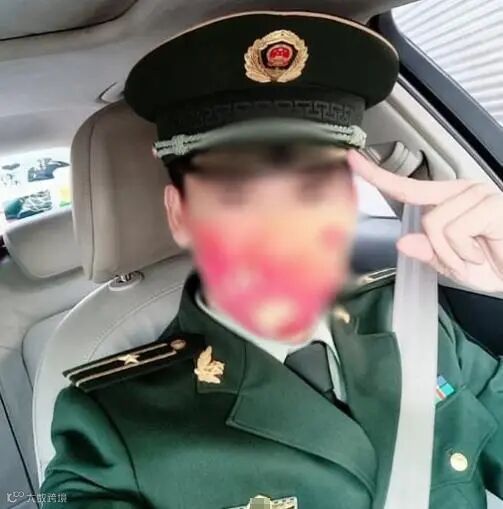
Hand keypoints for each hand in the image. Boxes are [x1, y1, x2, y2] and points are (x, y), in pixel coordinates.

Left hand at [347, 149, 502, 292]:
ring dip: (452, 253)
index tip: (353, 160)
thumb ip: (428, 252)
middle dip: (438, 248)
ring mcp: (478, 195)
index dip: (378, 175)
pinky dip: (463, 252)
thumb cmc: (495, 265)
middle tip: (463, 259)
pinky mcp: (491, 205)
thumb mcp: (452, 264)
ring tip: (475, 256)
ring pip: (435, 225)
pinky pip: (454, 231)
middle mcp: (463, 192)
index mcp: (449, 201)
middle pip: (423, 215)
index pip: (408, 187)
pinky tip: (483, 253)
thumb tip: (404, 241)